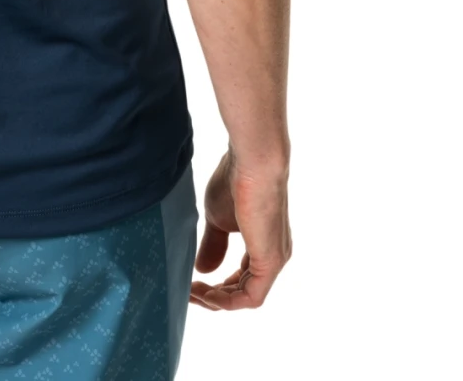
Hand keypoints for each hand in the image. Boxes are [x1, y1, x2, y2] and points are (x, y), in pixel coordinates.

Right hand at [190, 147, 291, 309]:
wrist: (252, 162)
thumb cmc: (234, 181)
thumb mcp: (217, 218)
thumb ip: (213, 244)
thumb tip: (202, 270)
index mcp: (261, 244)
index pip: (240, 278)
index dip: (217, 286)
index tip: (191, 283)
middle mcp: (272, 256)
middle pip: (242, 291)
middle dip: (214, 296)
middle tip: (188, 292)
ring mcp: (274, 260)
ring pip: (246, 297)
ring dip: (218, 301)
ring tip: (193, 293)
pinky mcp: (270, 261)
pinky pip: (251, 296)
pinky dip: (228, 301)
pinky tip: (207, 293)